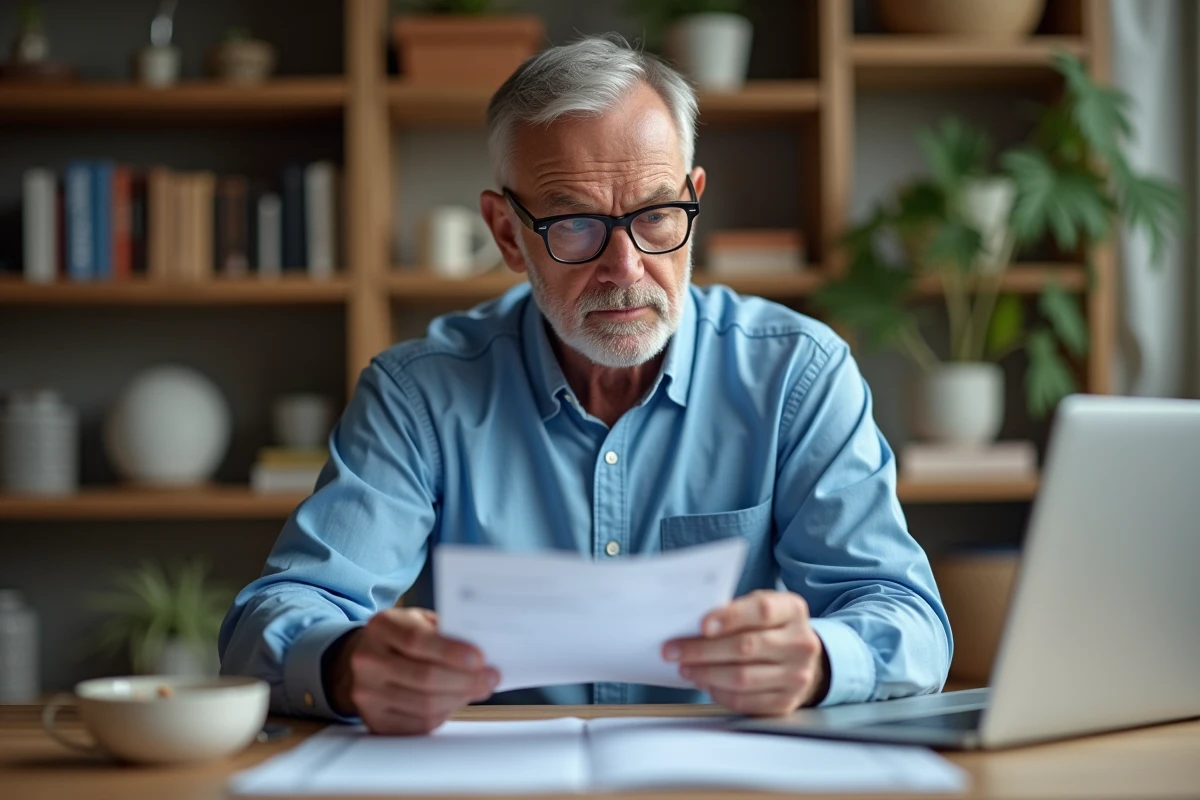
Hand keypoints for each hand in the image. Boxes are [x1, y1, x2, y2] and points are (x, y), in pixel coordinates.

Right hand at [327, 608, 499, 734]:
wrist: (364, 659)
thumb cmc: (401, 637)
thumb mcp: (416, 620)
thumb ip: (443, 631)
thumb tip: (480, 654)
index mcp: (381, 628)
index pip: (417, 641)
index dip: (451, 652)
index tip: (480, 658)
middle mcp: (368, 661)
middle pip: (424, 677)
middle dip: (465, 680)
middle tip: (490, 678)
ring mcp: (368, 694)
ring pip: (424, 704)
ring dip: (460, 698)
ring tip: (480, 689)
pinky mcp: (375, 720)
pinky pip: (419, 724)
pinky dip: (445, 714)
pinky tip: (457, 701)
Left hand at [663, 590, 827, 715]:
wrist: (800, 657)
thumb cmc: (769, 626)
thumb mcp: (759, 606)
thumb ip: (735, 610)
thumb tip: (692, 624)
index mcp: (792, 610)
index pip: (762, 610)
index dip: (730, 617)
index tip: (702, 625)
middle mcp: (800, 643)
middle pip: (746, 647)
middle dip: (703, 650)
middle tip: (673, 650)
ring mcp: (796, 675)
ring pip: (742, 677)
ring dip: (705, 673)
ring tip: (684, 667)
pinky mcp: (786, 702)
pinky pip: (744, 701)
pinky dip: (718, 692)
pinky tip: (704, 682)